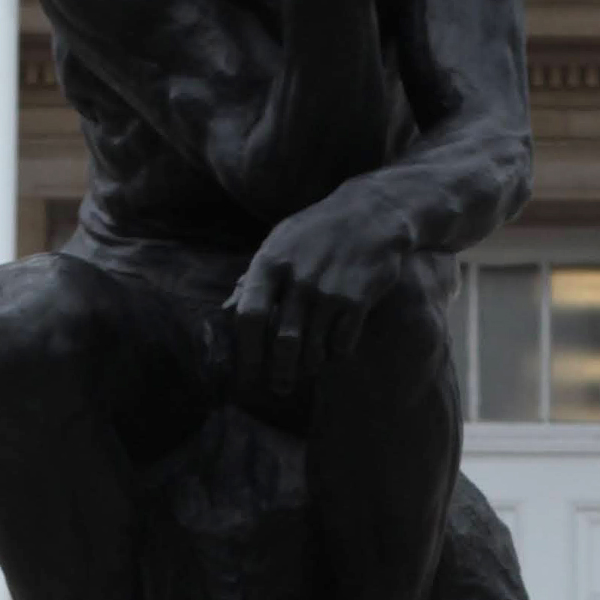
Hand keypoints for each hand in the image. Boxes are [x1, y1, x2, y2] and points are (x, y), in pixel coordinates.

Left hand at [229, 191, 409, 398]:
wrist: (372, 212)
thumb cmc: (317, 232)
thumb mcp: (279, 244)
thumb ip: (254, 278)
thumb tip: (227, 313)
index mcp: (271, 262)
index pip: (249, 316)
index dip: (246, 352)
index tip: (247, 374)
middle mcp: (299, 277)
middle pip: (283, 343)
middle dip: (280, 373)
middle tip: (280, 387)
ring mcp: (330, 289)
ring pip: (314, 350)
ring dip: (309, 366)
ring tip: (308, 366)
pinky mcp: (358, 300)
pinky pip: (341, 346)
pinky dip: (336, 355)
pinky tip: (334, 349)